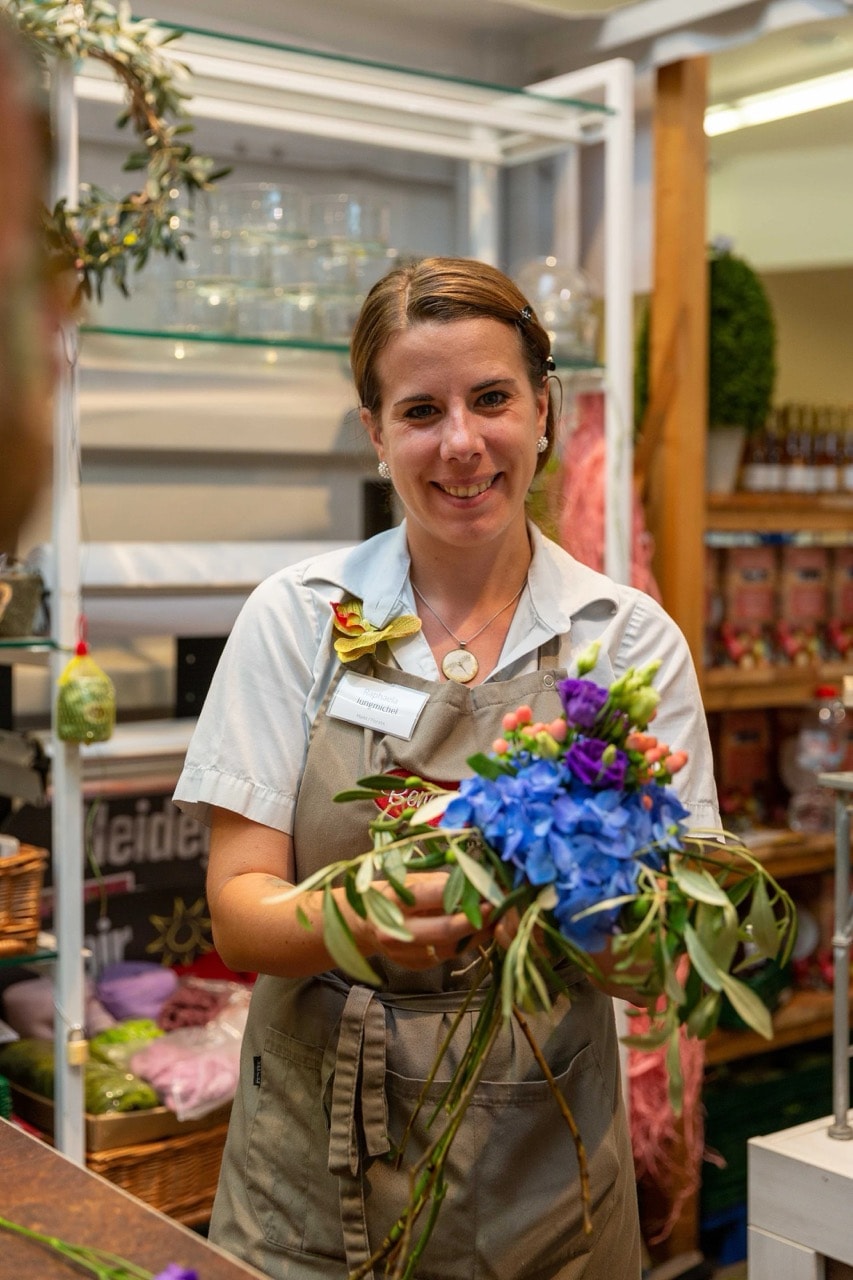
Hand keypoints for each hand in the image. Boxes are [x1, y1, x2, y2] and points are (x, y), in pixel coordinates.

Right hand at [362, 871, 491, 969]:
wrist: (365, 925)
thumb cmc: (395, 894)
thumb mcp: (412, 880)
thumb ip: (442, 883)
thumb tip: (479, 883)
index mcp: (394, 900)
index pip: (431, 896)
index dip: (462, 893)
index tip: (487, 889)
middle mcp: (396, 929)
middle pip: (444, 930)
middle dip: (476, 920)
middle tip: (499, 909)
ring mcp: (406, 951)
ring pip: (451, 947)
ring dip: (478, 934)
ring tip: (498, 919)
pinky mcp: (416, 965)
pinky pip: (449, 955)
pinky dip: (467, 942)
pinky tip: (481, 931)